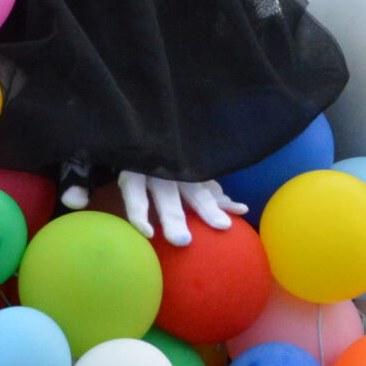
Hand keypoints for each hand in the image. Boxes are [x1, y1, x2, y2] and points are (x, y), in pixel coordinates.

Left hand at [116, 171, 246, 245]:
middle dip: (173, 218)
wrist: (151, 125)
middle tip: (182, 241)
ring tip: (223, 225)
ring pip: (194, 189)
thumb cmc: (136, 161)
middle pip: (166, 194)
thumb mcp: (128, 172)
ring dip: (208, 208)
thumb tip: (124, 221)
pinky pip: (211, 185)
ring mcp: (181, 166)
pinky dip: (224, 200)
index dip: (139, 212)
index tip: (148, 233)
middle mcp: (160, 168)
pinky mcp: (196, 167)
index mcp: (136, 171)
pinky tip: (241, 210)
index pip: (135, 192)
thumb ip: (130, 195)